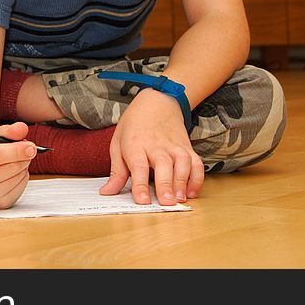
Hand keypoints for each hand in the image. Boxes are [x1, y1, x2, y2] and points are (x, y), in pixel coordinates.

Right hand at [0, 122, 36, 208]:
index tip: (31, 147)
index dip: (16, 151)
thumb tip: (22, 129)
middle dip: (23, 156)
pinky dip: (22, 177)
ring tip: (13, 160)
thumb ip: (7, 131)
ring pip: (18, 177)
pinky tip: (12, 173)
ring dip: (23, 165)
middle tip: (25, 148)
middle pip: (11, 167)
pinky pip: (21, 187)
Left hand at [99, 91, 203, 205]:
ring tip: (180, 199)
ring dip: (183, 181)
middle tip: (167, 202)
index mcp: (135, 144)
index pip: (137, 165)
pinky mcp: (187, 147)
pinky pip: (196, 163)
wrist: (157, 102)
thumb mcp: (118, 144)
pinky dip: (197, 178)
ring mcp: (174, 145)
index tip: (142, 201)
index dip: (140, 184)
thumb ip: (116, 171)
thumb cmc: (134, 125)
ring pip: (183, 162)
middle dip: (166, 184)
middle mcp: (156, 145)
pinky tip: (192, 192)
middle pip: (163, 164)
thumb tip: (107, 192)